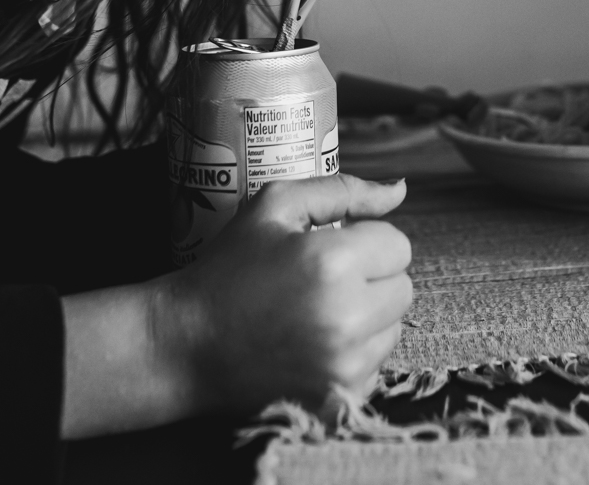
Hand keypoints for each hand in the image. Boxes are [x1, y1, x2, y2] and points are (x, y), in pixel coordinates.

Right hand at [163, 173, 411, 412]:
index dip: (365, 242)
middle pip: (403, 289)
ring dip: (367, 318)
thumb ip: (341, 190)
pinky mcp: (338, 398)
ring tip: (315, 312)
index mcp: (334, 263)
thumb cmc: (228, 269)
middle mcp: (347, 318)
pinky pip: (375, 366)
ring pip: (393, 329)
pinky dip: (354, 355)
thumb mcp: (273, 207)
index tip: (329, 250)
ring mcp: (344, 366)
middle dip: (371, 279)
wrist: (185, 344)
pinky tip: (311, 344)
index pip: (398, 245)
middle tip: (322, 280)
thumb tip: (399, 189)